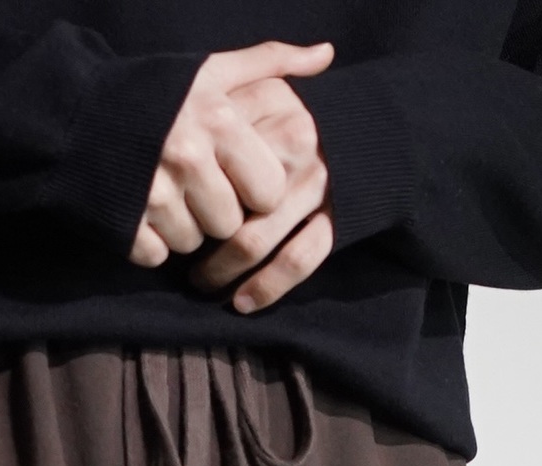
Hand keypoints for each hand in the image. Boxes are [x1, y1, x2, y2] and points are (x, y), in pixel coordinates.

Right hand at [129, 42, 332, 270]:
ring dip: (184, 229)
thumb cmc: (154, 93)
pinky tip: (141, 211)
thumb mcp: (210, 70)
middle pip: (232, 225)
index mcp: (218, 120)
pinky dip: (150, 242)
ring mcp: (153, 193)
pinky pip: (157, 255)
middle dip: (217, 212)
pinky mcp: (124, 222)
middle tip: (194, 186)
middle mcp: (188, 156)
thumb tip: (326, 54)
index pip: (269, 191)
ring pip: (195, 243)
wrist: (73, 111)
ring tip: (166, 195)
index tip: (234, 174)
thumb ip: (270, 64)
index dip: (254, 189)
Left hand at [191, 74, 334, 311]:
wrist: (373, 131)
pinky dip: (266, 288)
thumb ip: (228, 91)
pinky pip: (297, 260)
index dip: (184, 190)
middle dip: (196, 242)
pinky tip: (242, 303)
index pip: (213, 153)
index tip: (168, 209)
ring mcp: (317, 183)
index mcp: (273, 105)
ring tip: (204, 284)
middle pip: (227, 202)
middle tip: (181, 260)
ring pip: (255, 240)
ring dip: (222, 272)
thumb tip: (178, 121)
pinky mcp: (337, 217)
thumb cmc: (297, 114)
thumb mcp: (266, 85)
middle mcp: (296, 142)